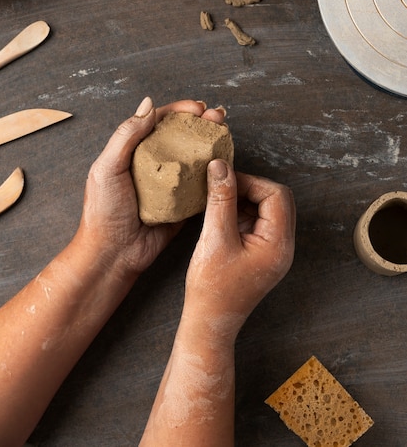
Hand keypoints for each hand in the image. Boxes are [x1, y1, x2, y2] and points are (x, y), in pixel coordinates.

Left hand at [76, 97, 225, 275]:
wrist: (113, 253)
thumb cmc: (103, 211)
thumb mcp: (107, 168)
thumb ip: (126, 135)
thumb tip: (148, 104)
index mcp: (133, 152)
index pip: (159, 122)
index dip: (179, 111)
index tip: (197, 107)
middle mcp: (153, 164)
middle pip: (181, 136)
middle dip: (201, 123)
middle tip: (217, 117)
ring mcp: (170, 184)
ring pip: (194, 158)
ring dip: (210, 143)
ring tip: (225, 133)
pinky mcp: (182, 203)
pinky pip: (201, 185)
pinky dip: (213, 172)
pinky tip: (224, 161)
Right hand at [183, 159, 294, 337]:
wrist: (208, 323)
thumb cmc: (212, 288)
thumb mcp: (215, 238)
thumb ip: (220, 199)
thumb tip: (220, 166)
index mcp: (279, 244)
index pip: (277, 195)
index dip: (251, 182)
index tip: (224, 180)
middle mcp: (282, 246)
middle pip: (276, 200)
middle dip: (249, 189)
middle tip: (221, 188)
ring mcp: (273, 251)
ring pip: (266, 209)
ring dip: (243, 200)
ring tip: (217, 203)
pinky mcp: (260, 254)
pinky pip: (256, 222)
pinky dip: (240, 213)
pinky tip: (219, 217)